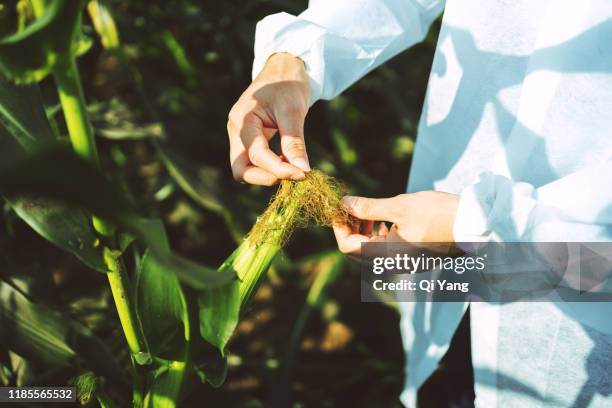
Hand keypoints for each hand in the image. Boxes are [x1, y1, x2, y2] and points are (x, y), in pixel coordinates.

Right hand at [227, 53, 310, 185]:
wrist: (283, 68)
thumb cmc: (287, 84)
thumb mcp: (293, 110)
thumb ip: (294, 141)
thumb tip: (303, 170)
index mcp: (242, 120)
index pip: (257, 155)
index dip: (279, 169)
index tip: (303, 174)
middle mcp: (236, 130)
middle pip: (240, 169)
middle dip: (265, 178)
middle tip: (294, 177)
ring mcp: (240, 136)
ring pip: (245, 168)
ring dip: (267, 174)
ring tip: (292, 169)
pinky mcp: (248, 139)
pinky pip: (254, 161)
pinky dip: (270, 167)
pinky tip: (288, 161)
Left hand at [333, 191, 458, 256]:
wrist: (472, 223)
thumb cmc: (437, 213)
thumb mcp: (399, 206)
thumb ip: (368, 208)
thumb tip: (344, 204)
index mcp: (387, 254)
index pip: (348, 247)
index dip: (339, 227)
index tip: (339, 209)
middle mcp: (393, 265)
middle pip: (357, 252)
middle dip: (350, 229)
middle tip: (351, 208)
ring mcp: (403, 264)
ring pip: (371, 252)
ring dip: (363, 232)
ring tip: (367, 213)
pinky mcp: (412, 259)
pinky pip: (386, 253)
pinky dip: (378, 237)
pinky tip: (384, 221)